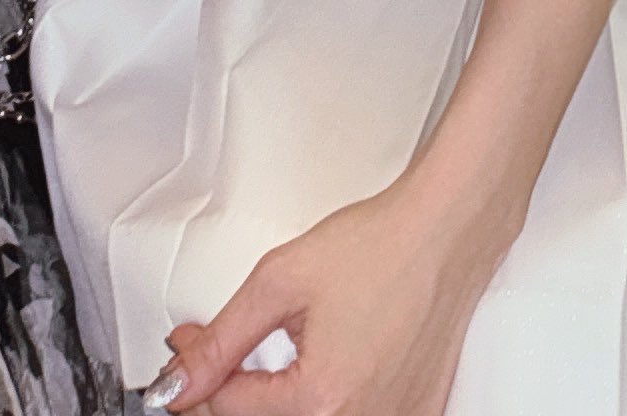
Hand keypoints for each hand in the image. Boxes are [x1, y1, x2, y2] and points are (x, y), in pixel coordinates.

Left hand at [153, 174, 512, 415]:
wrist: (446, 230)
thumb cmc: (381, 245)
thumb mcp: (280, 281)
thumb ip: (223, 339)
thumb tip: (180, 382)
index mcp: (320, 400)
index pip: (229, 406)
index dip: (196, 371)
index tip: (187, 346)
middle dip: (231, 385)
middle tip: (218, 346)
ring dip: (279, 394)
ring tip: (281, 346)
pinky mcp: (414, 415)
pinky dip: (330, 398)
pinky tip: (326, 362)